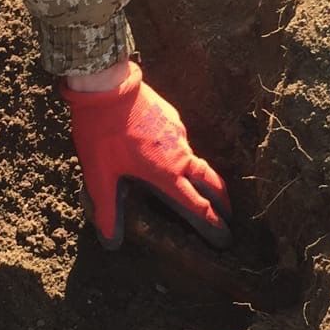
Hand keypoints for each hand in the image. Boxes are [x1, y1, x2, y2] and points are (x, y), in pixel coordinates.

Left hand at [62, 61, 232, 248]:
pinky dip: (184, 155)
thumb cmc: (102, 133)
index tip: (225, 237)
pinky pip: (183, 141)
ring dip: (204, 177)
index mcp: (166, 173)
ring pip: (196, 160)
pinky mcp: (172, 117)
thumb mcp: (100, 175)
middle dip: (222, 201)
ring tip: (202, 187)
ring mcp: (178, 133)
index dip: (212, 223)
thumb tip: (110, 242)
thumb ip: (107, 209)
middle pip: (210, 182)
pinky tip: (172, 155)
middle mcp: (179, 155)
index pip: (197, 205)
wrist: (107, 87)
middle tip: (229, 215)